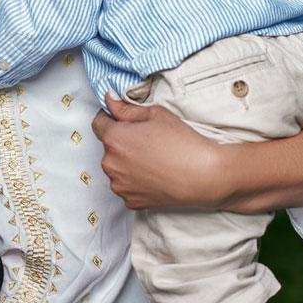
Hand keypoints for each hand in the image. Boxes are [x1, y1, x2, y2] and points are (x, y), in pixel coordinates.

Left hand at [92, 95, 222, 209]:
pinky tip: (154, 174)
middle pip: (108, 146)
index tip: (122, 119)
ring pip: (116, 167)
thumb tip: (110, 101)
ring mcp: (119, 185)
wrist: (204, 176)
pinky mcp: (130, 201)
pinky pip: (126, 185)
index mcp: (114, 138)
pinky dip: (135, 180)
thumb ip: (126, 108)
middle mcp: (110, 163)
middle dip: (122, 141)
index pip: (98, 123)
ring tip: (153, 159)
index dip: (110, 118)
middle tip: (147, 140)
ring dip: (127, 162)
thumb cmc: (182, 142)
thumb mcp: (155, 114)